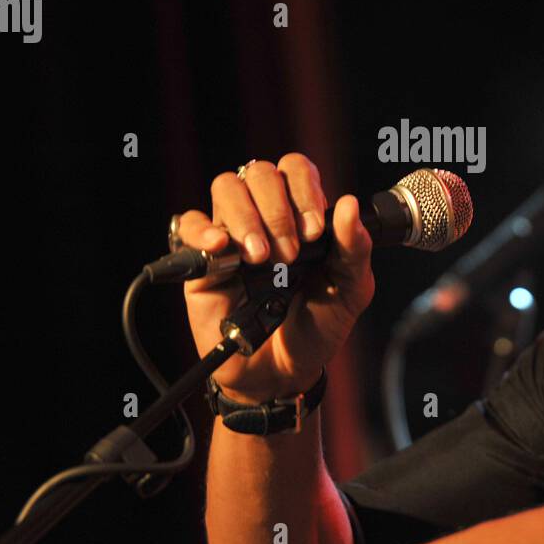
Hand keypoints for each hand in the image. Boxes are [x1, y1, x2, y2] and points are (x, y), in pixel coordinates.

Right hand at [175, 154, 374, 403]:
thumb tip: (350, 204)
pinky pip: (188, 225)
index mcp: (302, 214)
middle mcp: (266, 217)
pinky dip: (202, 230)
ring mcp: (232, 236)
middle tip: (289, 254)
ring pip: (226, 188)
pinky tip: (221, 248)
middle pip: (259, 173)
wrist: (284, 373)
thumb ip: (354, 249)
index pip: (296, 170)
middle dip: (277, 209)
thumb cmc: (318, 326)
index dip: (304, 190)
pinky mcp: (202, 261)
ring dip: (246, 217)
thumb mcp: (350, 291)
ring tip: (261, 258)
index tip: (314, 230)